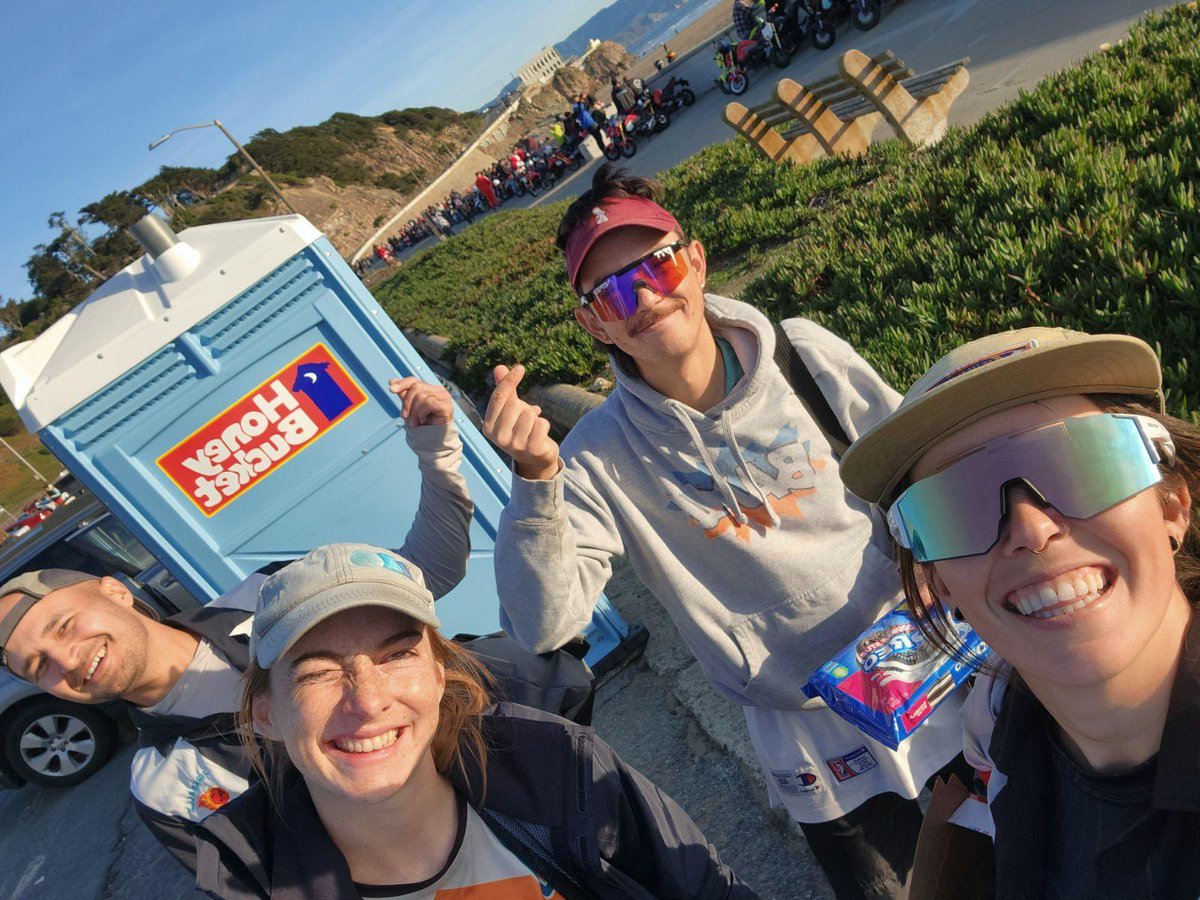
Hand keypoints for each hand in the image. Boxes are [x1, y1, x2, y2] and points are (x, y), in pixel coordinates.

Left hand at [389, 377, 454, 426]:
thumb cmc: (424, 424)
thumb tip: (392, 382)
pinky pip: (428, 403)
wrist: (434, 439)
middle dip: (407, 403)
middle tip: (404, 416)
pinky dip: (422, 414)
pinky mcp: (446, 405)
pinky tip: (424, 420)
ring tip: (415, 422)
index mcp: (429, 389)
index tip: (391, 389)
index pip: (414, 381)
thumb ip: (404, 395)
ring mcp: (443, 397)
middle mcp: (438, 390)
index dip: (402, 383)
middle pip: (416, 387)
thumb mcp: (410, 408)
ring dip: (414, 412)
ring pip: (421, 396)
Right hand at [483, 364, 559, 479]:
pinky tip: (540, 435)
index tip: (520, 368)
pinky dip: (544, 425)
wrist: (534, 459)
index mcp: (488, 427)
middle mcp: (498, 437)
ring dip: (535, 418)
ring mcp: (515, 445)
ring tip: (532, 429)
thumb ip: (505, 391)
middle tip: (525, 419)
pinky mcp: (532, 449)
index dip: (509, 380)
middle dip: (524, 407)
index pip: (498, 397)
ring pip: (529, 414)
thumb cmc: (519, 430)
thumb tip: (499, 367)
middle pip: (514, 404)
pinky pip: (542, 423)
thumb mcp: (510, 411)